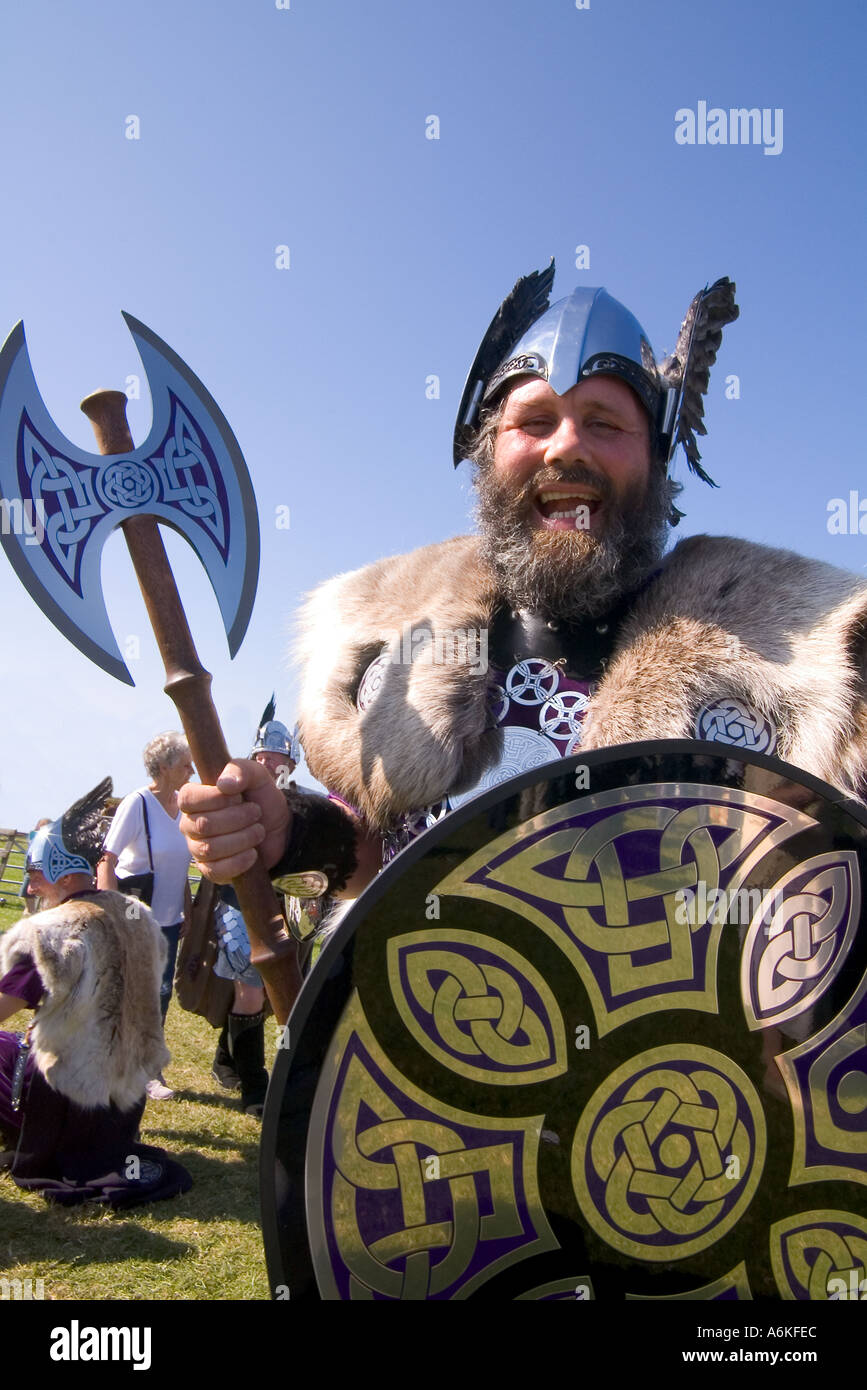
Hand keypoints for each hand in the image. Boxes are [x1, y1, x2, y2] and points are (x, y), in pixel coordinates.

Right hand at [178, 759, 290, 883]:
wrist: (280, 829)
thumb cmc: (261, 800)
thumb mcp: (257, 776)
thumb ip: (241, 769)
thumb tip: (223, 784)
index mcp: (194, 800)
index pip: (187, 799)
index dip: (214, 798)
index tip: (238, 796)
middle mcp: (190, 825)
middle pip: (202, 825)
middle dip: (237, 818)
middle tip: (256, 812)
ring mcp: (198, 849)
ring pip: (210, 848)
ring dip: (242, 838)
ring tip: (258, 831)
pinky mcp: (211, 870)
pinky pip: (216, 870)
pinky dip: (239, 861)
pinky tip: (253, 853)